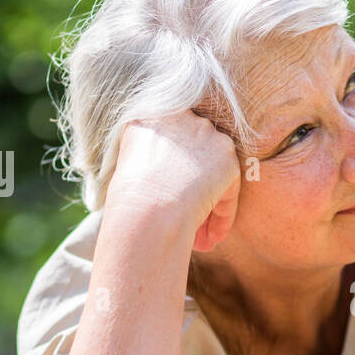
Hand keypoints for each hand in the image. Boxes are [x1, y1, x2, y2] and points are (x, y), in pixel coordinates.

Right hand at [107, 109, 241, 251]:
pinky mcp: (227, 156)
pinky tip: (212, 238)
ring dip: (207, 205)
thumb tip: (166, 176)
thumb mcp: (126, 165)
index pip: (170, 142)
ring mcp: (206, 134)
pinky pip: (228, 189)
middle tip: (183, 219)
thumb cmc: (129, 199)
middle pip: (193, 157)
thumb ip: (149, 158)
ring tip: (199, 237)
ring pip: (211, 174)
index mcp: (150, 116)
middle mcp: (181, 117)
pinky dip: (223, 215)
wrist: (149, 208)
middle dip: (190, 189)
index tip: (166, 199)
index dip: (171, 174)